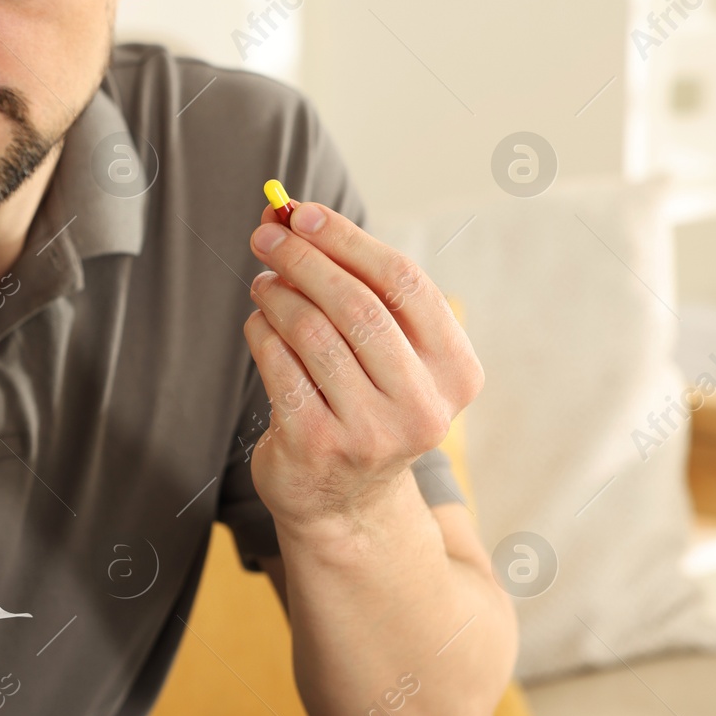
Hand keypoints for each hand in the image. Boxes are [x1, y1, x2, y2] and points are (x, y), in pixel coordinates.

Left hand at [242, 201, 482, 538]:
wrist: (346, 503)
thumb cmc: (364, 402)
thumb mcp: (385, 352)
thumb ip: (354, 285)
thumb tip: (288, 214)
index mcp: (455, 371)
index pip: (403, 283)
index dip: (348, 240)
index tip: (302, 213)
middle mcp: (422, 406)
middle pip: (355, 304)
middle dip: (303, 259)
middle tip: (266, 235)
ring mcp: (370, 432)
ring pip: (311, 333)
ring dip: (276, 295)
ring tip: (263, 283)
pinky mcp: (316, 446)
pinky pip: (278, 365)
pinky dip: (261, 333)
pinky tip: (259, 325)